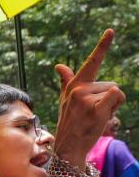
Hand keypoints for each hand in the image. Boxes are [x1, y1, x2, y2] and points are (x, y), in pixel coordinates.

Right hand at [53, 30, 125, 166]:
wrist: (69, 146)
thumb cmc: (70, 122)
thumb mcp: (66, 99)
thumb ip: (66, 80)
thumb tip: (59, 65)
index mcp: (75, 84)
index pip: (92, 61)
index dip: (103, 45)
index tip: (111, 30)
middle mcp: (79, 88)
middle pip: (112, 85)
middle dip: (111, 100)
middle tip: (95, 113)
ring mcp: (86, 98)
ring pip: (116, 93)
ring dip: (113, 107)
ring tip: (97, 118)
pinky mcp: (95, 108)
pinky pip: (116, 96)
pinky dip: (115, 105)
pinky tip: (103, 117)